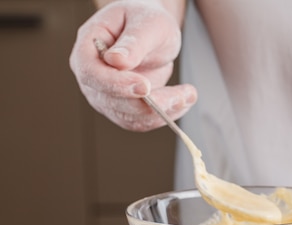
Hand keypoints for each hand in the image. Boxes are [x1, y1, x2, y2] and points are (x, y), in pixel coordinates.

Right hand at [69, 0, 196, 130]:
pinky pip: (144, 121)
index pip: (91, 73)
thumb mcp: (146, 23)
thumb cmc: (144, 19)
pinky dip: (166, 115)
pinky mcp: (125, 108)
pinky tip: (184, 100)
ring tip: (188, 95)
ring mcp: (107, 96)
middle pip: (112, 102)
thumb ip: (133, 42)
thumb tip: (116, 61)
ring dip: (163, 112)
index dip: (115, 84)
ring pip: (130, 117)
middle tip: (181, 96)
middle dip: (149, 104)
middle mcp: (93, 78)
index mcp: (88, 49)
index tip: (145, 86)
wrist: (151, 31)